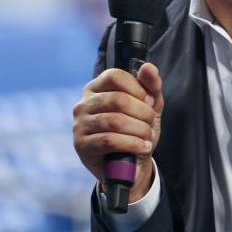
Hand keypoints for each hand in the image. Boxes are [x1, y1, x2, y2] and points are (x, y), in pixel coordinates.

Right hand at [73, 63, 163, 203]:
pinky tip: (142, 147)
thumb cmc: (136, 130)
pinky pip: (110, 141)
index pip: (115, 76)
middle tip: (150, 123)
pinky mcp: (82, 145)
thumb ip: (151, 86)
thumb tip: (148, 67)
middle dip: (142, 113)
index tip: (149, 103)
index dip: (138, 89)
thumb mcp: (149, 107)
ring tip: (147, 136)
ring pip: (115, 121)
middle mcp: (83, 104)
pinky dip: (132, 144)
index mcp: (96, 88)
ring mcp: (80, 125)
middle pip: (117, 99)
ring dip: (139, 130)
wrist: (130, 165)